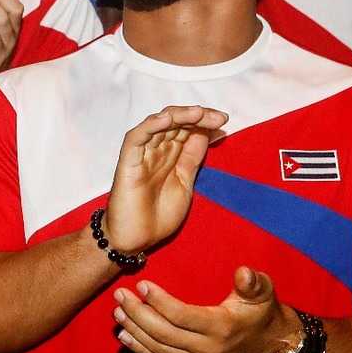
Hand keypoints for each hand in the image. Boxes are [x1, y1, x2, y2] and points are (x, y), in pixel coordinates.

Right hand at [101, 105, 227, 256]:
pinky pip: (136, 138)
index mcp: (172, 155)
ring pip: (158, 124)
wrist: (138, 239)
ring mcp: (142, 154)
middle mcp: (157, 150)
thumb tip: (210, 132)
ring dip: (179, 115)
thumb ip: (193, 157)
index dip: (205, 121)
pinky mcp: (128, 161)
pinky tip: (166, 119)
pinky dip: (150, 126)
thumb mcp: (185, 182)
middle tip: (218, 118)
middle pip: (176, 122)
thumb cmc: (158, 215)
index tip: (222, 121)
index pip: (188, 128)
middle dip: (198, 116)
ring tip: (199, 113)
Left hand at [112, 267, 303, 352]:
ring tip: (117, 312)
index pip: (181, 315)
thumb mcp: (263, 292)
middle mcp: (207, 350)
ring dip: (134, 331)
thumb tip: (242, 272)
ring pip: (158, 350)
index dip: (158, 301)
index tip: (141, 285)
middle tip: (120, 296)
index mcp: (221, 328)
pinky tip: (125, 337)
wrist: (271, 347)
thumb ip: (252, 282)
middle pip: (163, 333)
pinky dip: (141, 350)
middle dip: (137, 314)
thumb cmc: (263, 313)